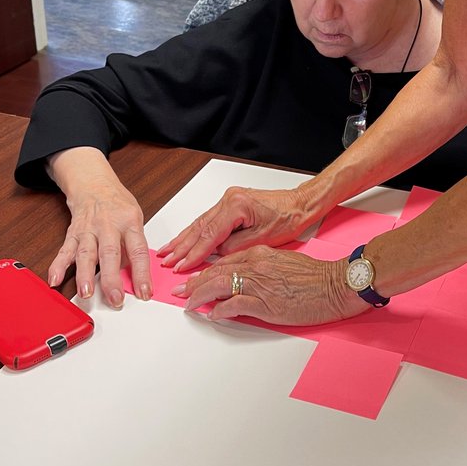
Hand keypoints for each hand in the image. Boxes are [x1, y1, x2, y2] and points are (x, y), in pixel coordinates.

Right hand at [46, 147, 150, 308]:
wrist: (94, 184)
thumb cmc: (118, 205)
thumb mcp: (135, 219)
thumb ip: (132, 246)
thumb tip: (133, 276)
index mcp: (129, 222)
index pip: (138, 251)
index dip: (141, 274)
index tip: (144, 293)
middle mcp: (108, 226)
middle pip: (110, 254)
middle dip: (111, 279)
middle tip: (115, 300)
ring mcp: (89, 229)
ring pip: (86, 253)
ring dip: (84, 275)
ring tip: (85, 294)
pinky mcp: (73, 233)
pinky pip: (65, 250)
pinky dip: (58, 266)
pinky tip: (54, 280)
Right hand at [157, 185, 313, 271]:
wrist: (300, 204)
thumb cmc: (288, 219)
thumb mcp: (262, 239)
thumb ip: (235, 248)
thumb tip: (216, 256)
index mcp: (236, 206)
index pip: (209, 235)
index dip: (193, 253)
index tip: (181, 266)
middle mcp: (229, 199)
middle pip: (200, 227)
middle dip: (181, 246)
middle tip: (166, 260)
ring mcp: (229, 199)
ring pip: (201, 222)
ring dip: (184, 238)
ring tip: (168, 250)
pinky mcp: (231, 202)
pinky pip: (209, 219)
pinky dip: (196, 231)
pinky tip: (185, 238)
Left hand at [178, 246, 367, 325]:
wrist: (335, 284)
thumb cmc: (316, 277)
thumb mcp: (285, 263)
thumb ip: (263, 269)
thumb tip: (246, 280)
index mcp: (260, 253)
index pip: (224, 261)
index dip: (205, 271)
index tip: (193, 279)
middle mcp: (256, 265)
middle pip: (215, 272)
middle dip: (193, 283)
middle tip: (180, 292)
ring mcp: (259, 283)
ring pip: (218, 285)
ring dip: (199, 296)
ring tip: (189, 304)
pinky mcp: (264, 303)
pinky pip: (233, 305)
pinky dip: (219, 311)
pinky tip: (213, 316)